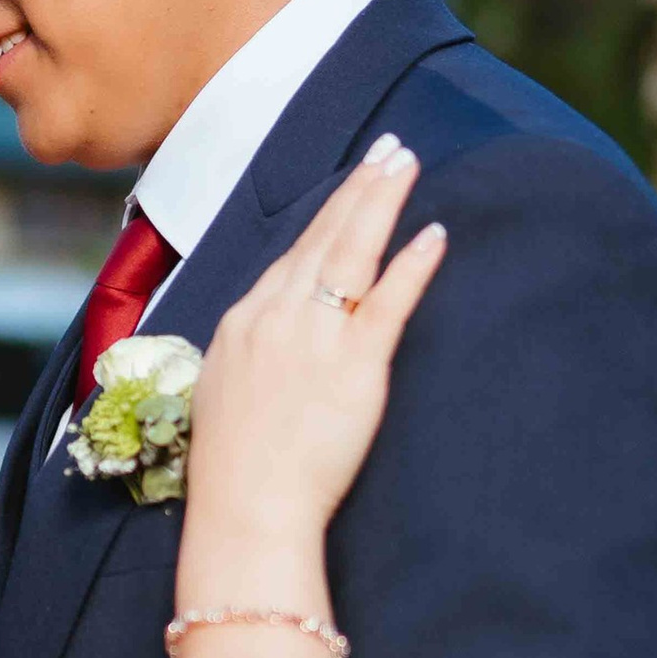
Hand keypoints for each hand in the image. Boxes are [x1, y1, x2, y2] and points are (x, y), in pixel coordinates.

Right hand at [180, 138, 444, 583]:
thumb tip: (267, 341)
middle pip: (323, 237)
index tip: (348, 187)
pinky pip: (389, 302)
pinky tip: (434, 233)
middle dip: (358, 188)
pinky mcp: (354, 366)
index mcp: (243, 322)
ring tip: (407, 163)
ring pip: (352, 252)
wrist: (245, 508)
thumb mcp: (222, 393)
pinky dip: (412, 264)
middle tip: (388, 149)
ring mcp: (315, 336)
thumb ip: (249, 355)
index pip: (291, 256)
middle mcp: (276, 315)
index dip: (325, 217)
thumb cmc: (233, 468)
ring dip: (381, 202)